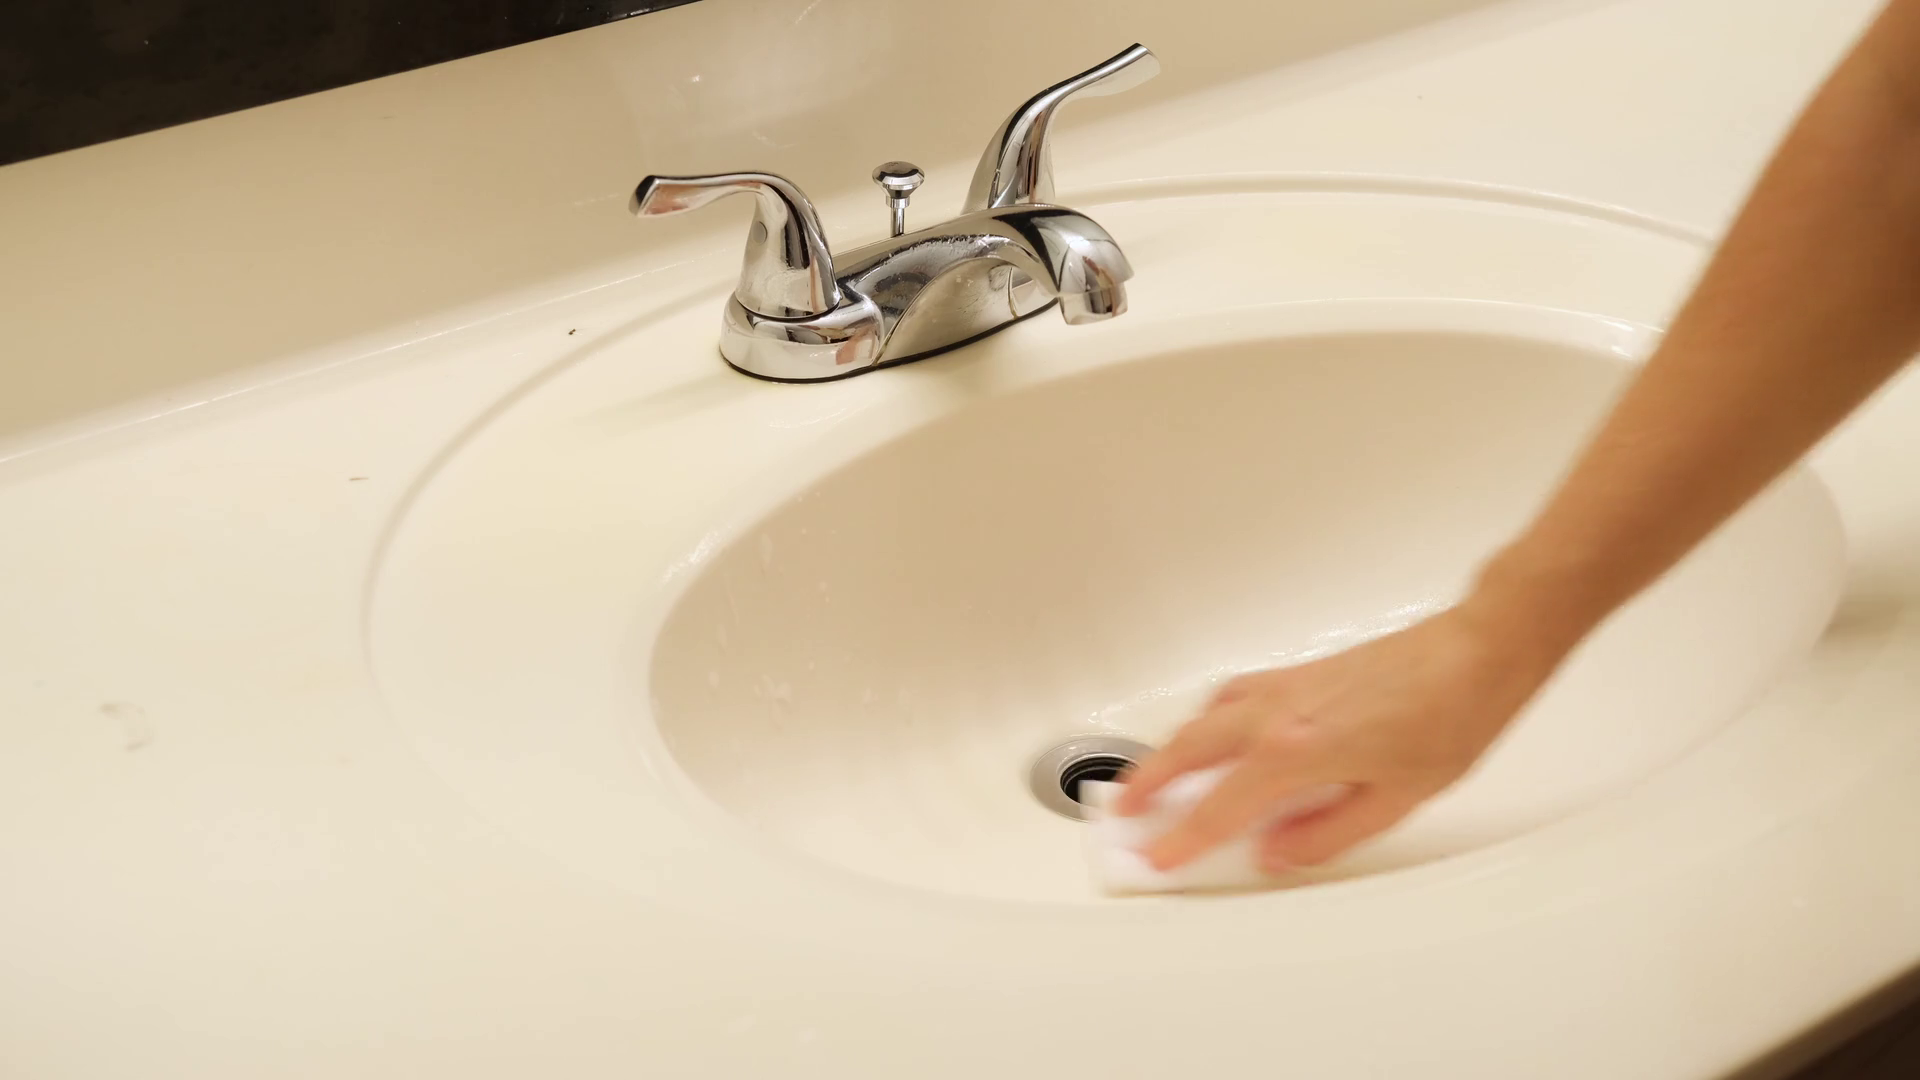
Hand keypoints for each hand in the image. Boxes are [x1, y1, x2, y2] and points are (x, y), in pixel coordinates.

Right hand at [1116, 604, 1569, 872]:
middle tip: (1124, 808)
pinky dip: (1207, 716)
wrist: (1476, 653)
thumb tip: (1279, 852)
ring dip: (1172, 746)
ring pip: (1205, 716)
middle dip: (1150, 781)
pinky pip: (1232, 695)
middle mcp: (1279, 714)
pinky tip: (1212, 727)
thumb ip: (1326, 833)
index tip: (1158, 857)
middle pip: (1191, 750)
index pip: (1221, 808)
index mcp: (1297, 752)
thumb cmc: (1449, 717)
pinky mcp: (1301, 673)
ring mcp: (1286, 688)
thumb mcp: (1395, 800)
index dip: (1184, 839)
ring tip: (1154, 772)